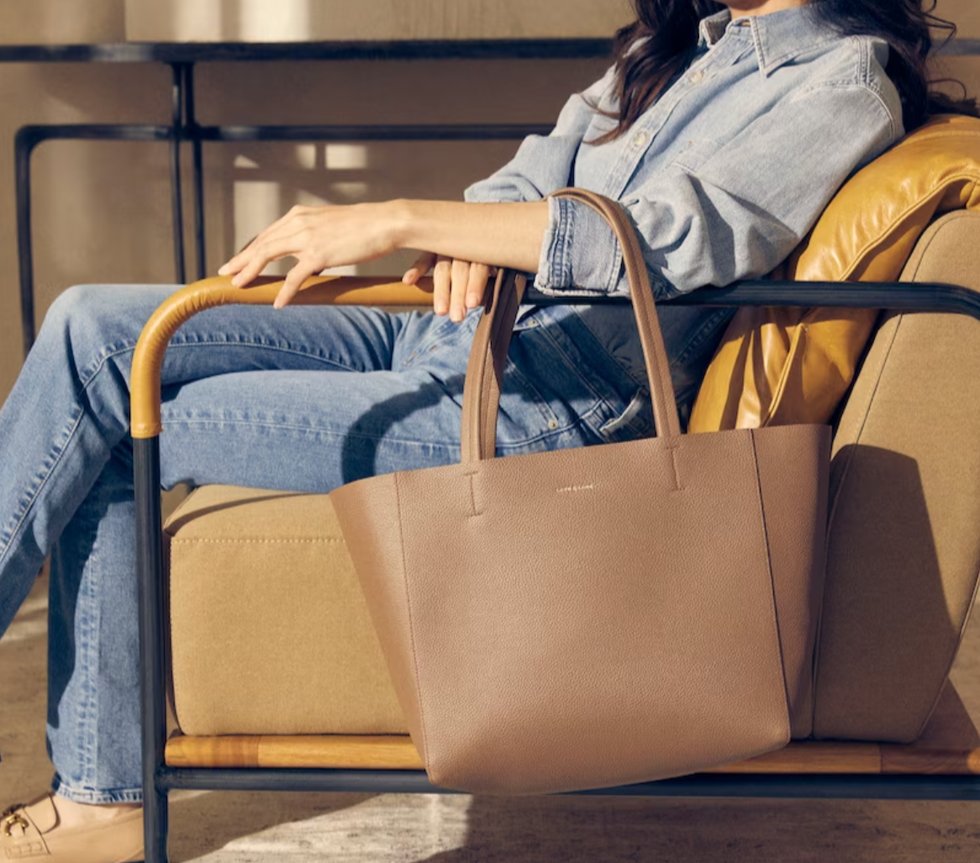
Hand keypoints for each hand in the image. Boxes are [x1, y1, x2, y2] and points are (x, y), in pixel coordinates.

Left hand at [218, 203, 399, 307]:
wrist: (386, 222)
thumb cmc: (366, 227)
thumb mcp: (334, 228)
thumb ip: (318, 240)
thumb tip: (313, 263)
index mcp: (301, 215)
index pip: (268, 233)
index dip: (251, 248)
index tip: (239, 260)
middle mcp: (299, 222)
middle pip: (261, 243)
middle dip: (241, 259)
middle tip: (225, 272)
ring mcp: (307, 237)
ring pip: (268, 254)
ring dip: (250, 271)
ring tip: (238, 285)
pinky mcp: (319, 253)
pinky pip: (294, 276)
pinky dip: (284, 291)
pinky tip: (277, 303)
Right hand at [403, 253, 494, 322]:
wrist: (476, 221)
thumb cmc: (488, 251)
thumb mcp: (493, 261)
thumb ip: (486, 279)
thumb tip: (481, 300)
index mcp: (482, 249)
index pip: (478, 268)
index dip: (476, 285)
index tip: (472, 304)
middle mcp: (464, 245)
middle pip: (460, 271)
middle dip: (458, 295)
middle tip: (457, 317)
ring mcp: (446, 245)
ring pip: (442, 268)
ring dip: (441, 290)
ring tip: (441, 311)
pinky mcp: (432, 246)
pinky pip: (423, 258)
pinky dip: (416, 269)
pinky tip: (408, 282)